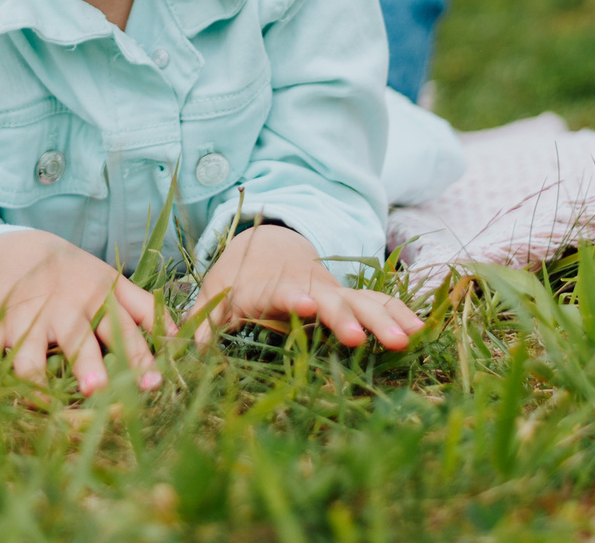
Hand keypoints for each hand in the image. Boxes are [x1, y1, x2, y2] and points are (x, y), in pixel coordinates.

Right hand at [0, 229, 163, 395]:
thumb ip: (146, 309)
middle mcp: (61, 309)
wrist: (19, 249)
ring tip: (40, 404)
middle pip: (76, 340)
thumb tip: (182, 338)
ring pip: (27, 353)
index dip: (138, 357)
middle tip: (97, 388)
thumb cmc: (75, 274)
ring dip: (34, 379)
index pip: (123, 330)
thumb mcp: (112, 282)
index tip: (153, 384)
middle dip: (86, 364)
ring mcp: (26, 319)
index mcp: (95, 298)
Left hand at [192, 223, 420, 350]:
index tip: (304, 304)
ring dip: (382, 318)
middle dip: (346, 316)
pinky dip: (398, 312)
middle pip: (327, 299)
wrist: (266, 248)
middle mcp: (305, 287)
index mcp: (266, 288)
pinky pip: (378, 302)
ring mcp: (331, 290)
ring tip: (406, 339)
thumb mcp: (212, 298)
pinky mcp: (349, 298)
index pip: (279, 292)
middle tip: (361, 336)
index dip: (292, 297)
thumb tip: (174, 346)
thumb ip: (199, 323)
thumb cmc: (234, 283)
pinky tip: (420, 329)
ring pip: (360, 299)